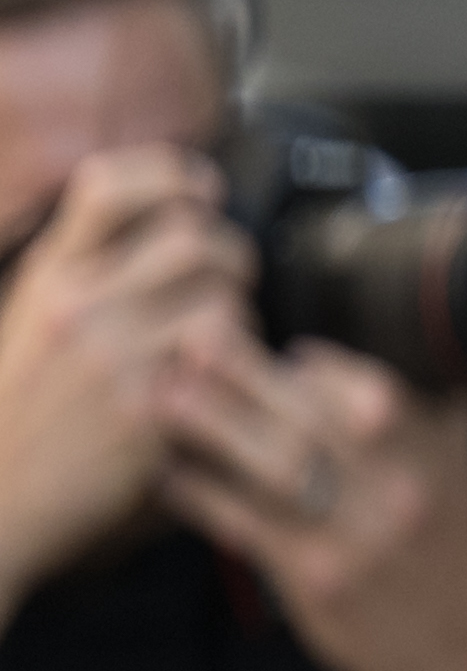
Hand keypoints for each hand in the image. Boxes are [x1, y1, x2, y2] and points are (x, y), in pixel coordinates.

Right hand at [0, 141, 229, 601]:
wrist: (3, 496)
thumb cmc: (28, 410)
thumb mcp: (35, 319)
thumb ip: (89, 269)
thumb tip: (163, 217)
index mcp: (48, 275)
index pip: (109, 184)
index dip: (172, 175)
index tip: (202, 192)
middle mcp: (76, 305)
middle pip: (194, 236)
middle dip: (231, 255)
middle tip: (229, 284)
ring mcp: (112, 355)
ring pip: (221, 297)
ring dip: (239, 314)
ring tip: (221, 341)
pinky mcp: (149, 407)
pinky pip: (227, 357)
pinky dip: (240, 363)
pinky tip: (221, 381)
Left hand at [161, 335, 466, 670]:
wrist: (451, 647)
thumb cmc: (441, 548)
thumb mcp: (457, 471)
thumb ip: (433, 411)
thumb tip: (396, 341)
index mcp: (434, 449)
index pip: (363, 382)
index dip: (308, 359)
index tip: (269, 342)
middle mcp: (399, 484)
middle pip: (308, 414)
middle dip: (245, 371)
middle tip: (194, 337)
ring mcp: (356, 532)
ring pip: (273, 464)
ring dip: (211, 426)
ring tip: (164, 396)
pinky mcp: (316, 576)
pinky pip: (244, 524)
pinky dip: (201, 495)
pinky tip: (168, 474)